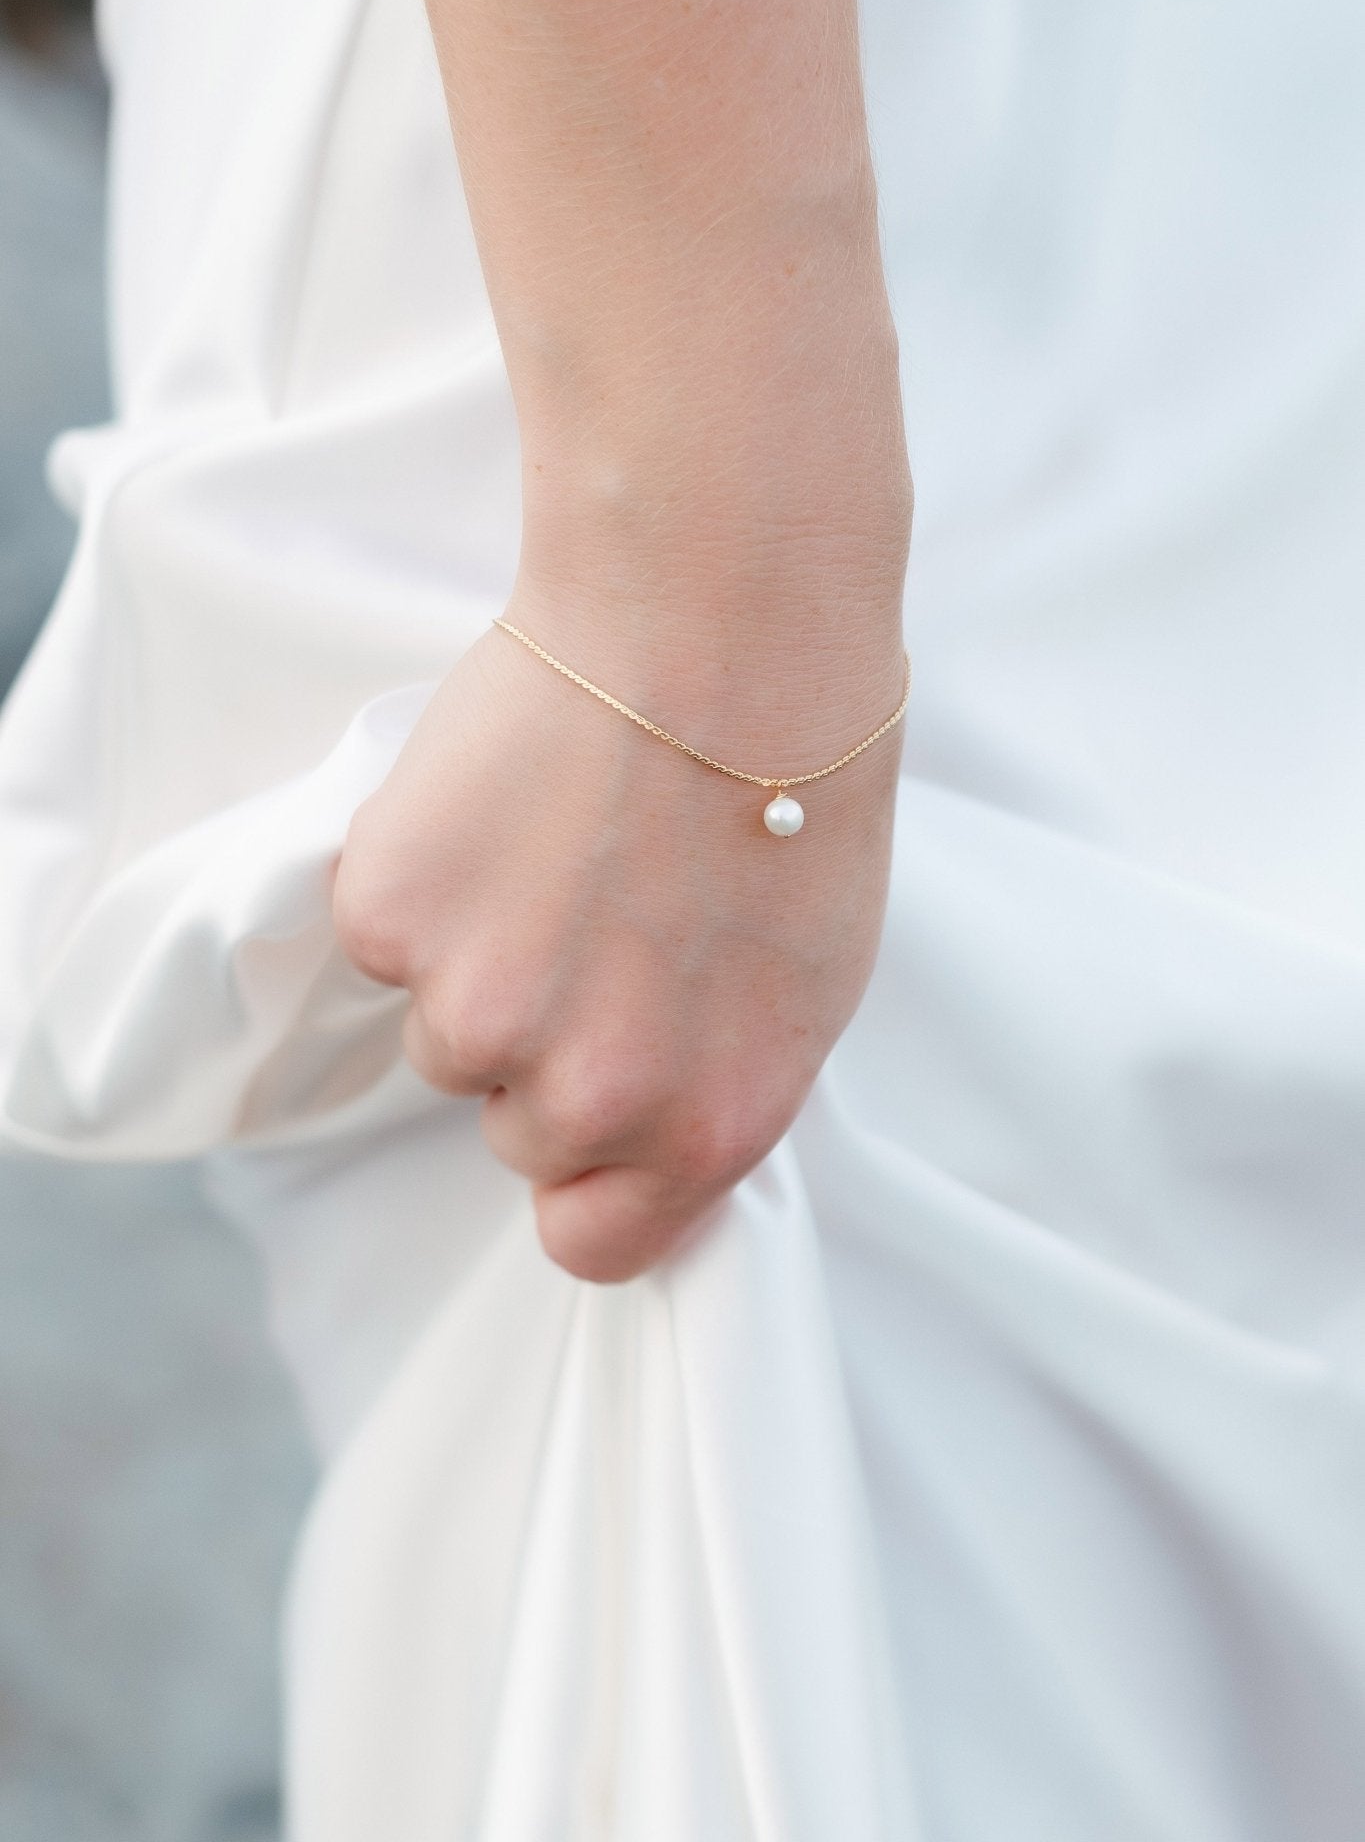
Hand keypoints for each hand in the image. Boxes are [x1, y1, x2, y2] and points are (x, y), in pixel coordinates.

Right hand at [331, 602, 904, 1281]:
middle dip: (541, 1042)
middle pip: (512, 1125)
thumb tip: (641, 1115)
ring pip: (443, 1026)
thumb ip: (714, 1083)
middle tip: (598, 918)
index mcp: (707, 1125)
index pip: (593, 1243)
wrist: (720, 624)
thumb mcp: (808, 982)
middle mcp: (592, 1097)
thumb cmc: (797, 786)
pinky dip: (423, 876)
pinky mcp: (395, 916)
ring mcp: (480, 1010)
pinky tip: (503, 800)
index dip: (584, 1173)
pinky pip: (387, 929)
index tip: (585, 1102)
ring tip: (560, 844)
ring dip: (479, 955)